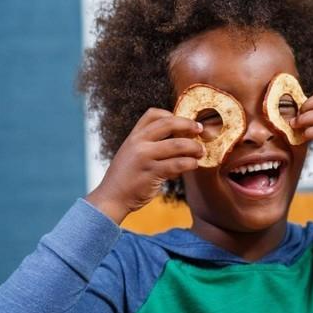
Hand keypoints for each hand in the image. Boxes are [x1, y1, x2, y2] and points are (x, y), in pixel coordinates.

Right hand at [85, 108, 203, 223]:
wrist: (111, 198)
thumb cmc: (126, 177)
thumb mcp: (131, 153)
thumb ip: (148, 144)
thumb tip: (178, 138)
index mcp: (134, 136)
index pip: (153, 114)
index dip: (172, 115)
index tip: (184, 123)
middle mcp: (138, 143)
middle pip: (169, 124)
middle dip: (189, 125)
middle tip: (201, 130)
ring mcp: (144, 157)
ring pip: (177, 145)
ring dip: (194, 147)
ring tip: (200, 152)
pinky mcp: (151, 173)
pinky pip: (177, 164)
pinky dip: (190, 163)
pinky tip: (193, 165)